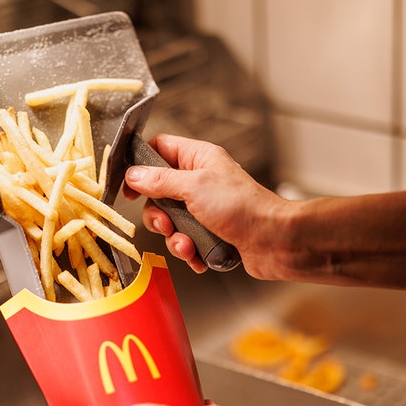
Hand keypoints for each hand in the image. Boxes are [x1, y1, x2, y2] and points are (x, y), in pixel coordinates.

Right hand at [123, 134, 289, 277]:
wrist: (275, 241)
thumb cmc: (243, 207)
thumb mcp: (194, 187)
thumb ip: (160, 180)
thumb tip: (134, 175)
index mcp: (199, 159)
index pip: (159, 149)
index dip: (140, 165)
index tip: (129, 187)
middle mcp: (200, 181)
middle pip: (159, 193)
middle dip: (159, 215)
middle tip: (167, 223)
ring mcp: (205, 208)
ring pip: (170, 222)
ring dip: (174, 238)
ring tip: (188, 245)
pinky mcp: (210, 232)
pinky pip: (185, 241)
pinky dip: (188, 251)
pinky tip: (198, 256)